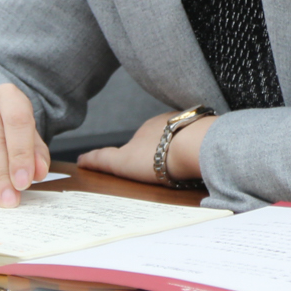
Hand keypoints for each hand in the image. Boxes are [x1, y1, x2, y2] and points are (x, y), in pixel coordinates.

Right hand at [77, 111, 215, 185]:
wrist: (194, 147)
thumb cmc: (158, 156)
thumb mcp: (121, 161)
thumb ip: (101, 159)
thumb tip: (82, 158)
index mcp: (146, 128)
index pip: (139, 139)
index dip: (140, 152)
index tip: (144, 163)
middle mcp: (167, 121)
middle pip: (163, 137)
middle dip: (163, 149)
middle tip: (166, 169)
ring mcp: (189, 123)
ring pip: (183, 136)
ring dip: (182, 147)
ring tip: (185, 166)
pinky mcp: (208, 129)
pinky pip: (201, 138)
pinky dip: (199, 147)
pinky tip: (200, 160)